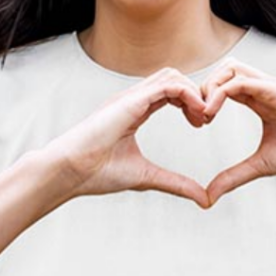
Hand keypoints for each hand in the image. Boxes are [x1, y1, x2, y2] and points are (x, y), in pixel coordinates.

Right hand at [42, 67, 213, 208]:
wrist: (69, 172)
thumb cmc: (97, 173)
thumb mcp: (148, 177)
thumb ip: (177, 184)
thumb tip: (204, 199)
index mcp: (135, 110)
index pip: (169, 92)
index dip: (191, 103)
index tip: (201, 124)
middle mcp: (133, 99)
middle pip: (173, 77)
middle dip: (195, 94)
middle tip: (206, 119)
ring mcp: (130, 97)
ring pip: (171, 76)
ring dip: (193, 92)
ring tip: (203, 116)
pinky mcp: (130, 101)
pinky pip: (167, 85)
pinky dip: (187, 94)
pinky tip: (197, 114)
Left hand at [199, 59, 275, 206]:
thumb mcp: (261, 166)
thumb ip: (234, 176)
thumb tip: (209, 195)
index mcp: (261, 100)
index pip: (226, 85)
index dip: (206, 98)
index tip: (198, 123)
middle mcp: (265, 88)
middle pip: (225, 69)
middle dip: (204, 88)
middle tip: (197, 116)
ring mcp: (272, 87)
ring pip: (231, 68)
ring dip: (211, 86)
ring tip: (204, 113)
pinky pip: (241, 81)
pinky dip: (221, 93)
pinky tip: (212, 113)